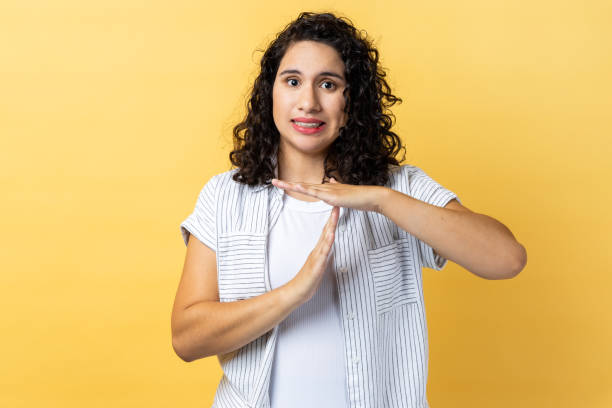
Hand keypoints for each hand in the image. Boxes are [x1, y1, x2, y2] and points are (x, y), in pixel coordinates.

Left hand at [271, 177, 388, 212]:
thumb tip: (330, 181)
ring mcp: (329, 191)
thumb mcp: (343, 194)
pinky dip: (307, 190)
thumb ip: (336, 189)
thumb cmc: (358, 197)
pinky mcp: (334, 196)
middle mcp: (325, 187)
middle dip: (287, 184)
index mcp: (326, 189)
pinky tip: (298, 187)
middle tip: (272, 181)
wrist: (370, 197)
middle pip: (302, 185)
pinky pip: (318, 193)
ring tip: (279, 183)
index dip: (293, 185)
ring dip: (292, 185)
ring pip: (307, 187)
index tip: (282, 183)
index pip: (306, 187)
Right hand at [287, 206, 339, 303]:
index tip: (336, 210)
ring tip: (335, 215)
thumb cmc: (307, 281)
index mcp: (318, 251)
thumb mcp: (318, 266)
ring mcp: (316, 257)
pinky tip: (331, 235)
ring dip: (330, 226)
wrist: (296, 292)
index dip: (331, 221)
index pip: (326, 233)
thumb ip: (322, 257)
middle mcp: (317, 251)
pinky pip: (323, 252)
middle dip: (332, 218)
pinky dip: (327, 243)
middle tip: (336, 205)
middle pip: (326, 231)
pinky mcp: (316, 265)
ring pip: (325, 239)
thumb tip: (328, 251)